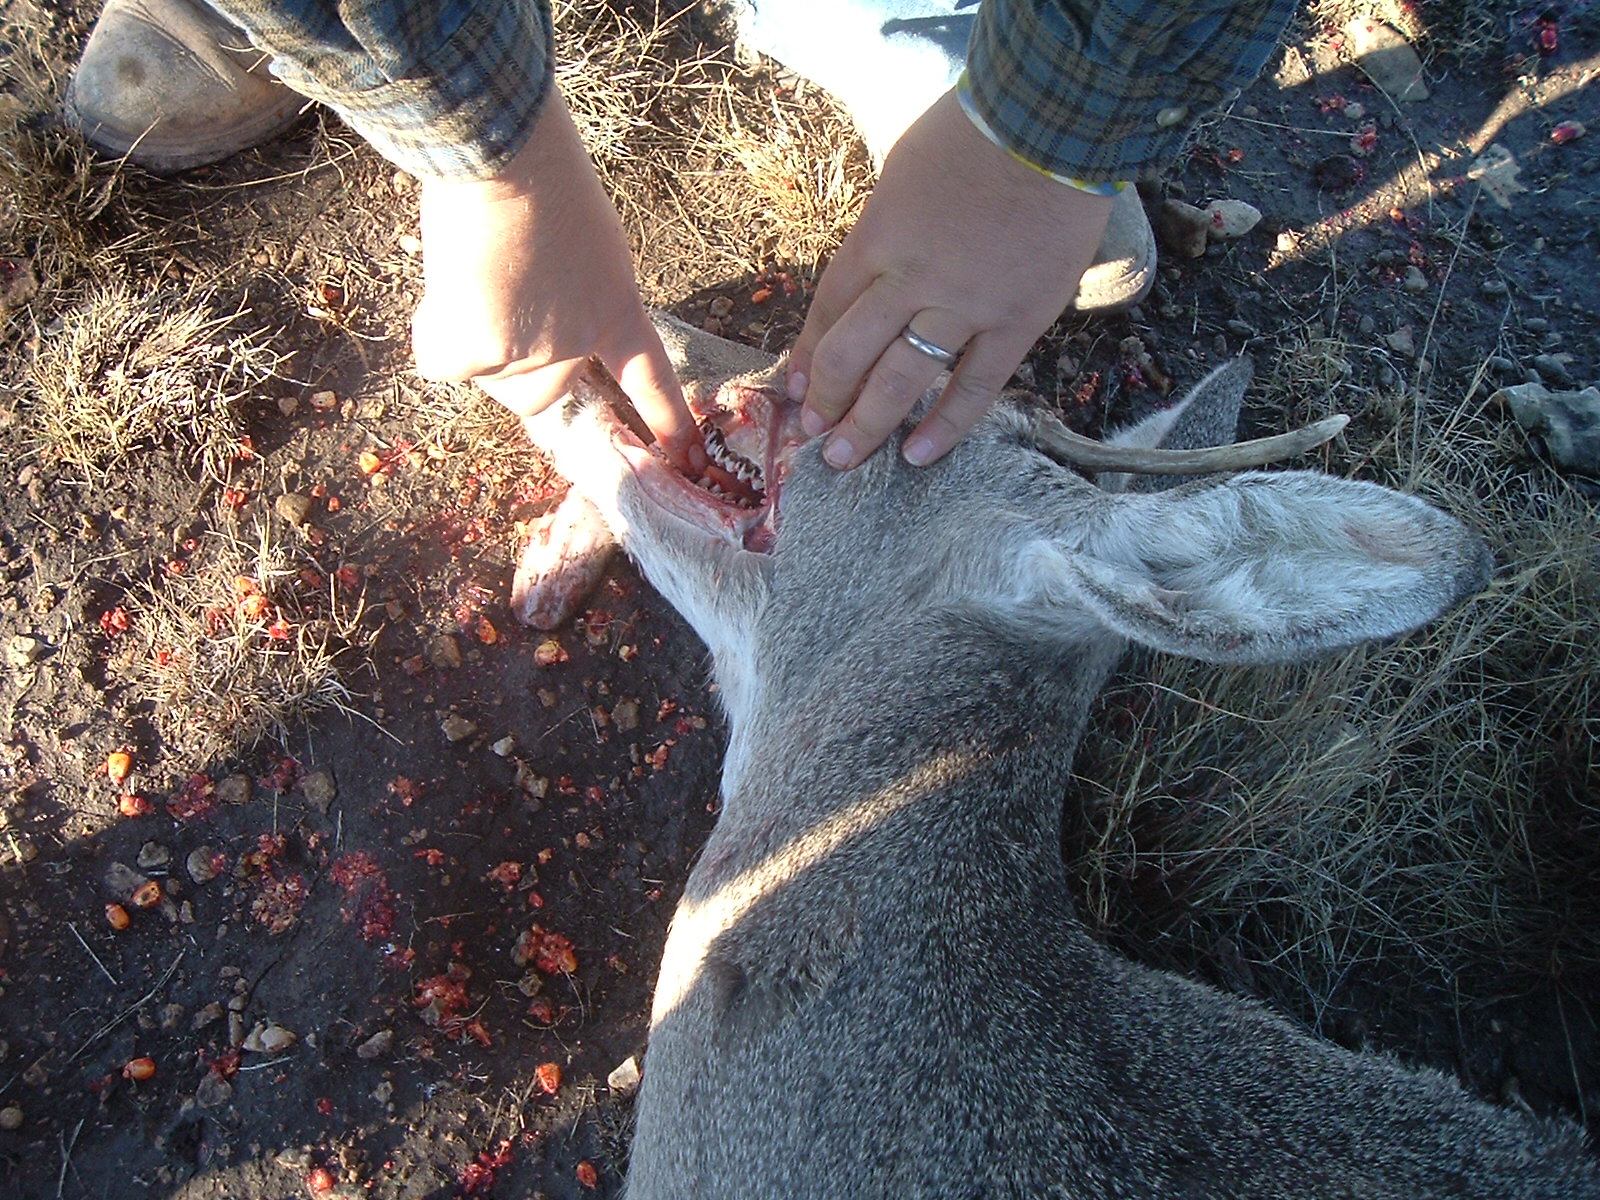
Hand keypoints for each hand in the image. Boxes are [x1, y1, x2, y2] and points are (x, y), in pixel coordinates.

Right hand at [411, 88, 700, 468]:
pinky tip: (447, 282)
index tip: (686, 459)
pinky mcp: (479, 352)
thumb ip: (568, 291)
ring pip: (487, 377)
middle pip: (539, 395)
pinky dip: (435, 330)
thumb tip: (520, 321)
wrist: (502, 157)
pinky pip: (442, 361)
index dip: (666, 421)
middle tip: (494, 302)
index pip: (649, 377)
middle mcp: (578, 342)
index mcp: (616, 307)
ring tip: (470, 274)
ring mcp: (531, 353)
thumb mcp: (583, 239)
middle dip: (511, 365)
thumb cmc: (539, 176)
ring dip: (470, 340)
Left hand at [787, 89, 1112, 468]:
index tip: (797, 386)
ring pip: (901, 380)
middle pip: (851, 354)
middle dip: (827, 400)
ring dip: (867, 425)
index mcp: (877, 238)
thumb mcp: (903, 169)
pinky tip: (919, 456)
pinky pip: (975, 386)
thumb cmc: (975, 132)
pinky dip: (946, 425)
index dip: (809, 354)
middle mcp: (909, 280)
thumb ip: (887, 226)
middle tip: (814, 433)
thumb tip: (874, 270)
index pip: (829, 310)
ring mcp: (963, 307)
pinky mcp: (1016, 323)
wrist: (1052, 124)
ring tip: (843, 460)